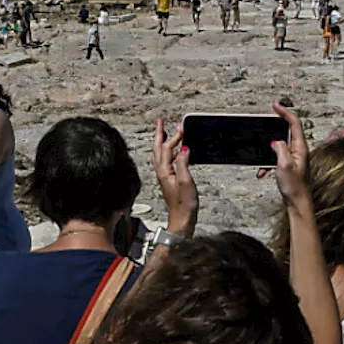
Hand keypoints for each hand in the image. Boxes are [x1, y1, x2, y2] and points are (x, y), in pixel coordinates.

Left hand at [152, 120, 196, 236]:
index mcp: (164, 171)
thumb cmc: (184, 205)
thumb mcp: (186, 182)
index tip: (180, 127)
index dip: (173, 137)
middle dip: (159, 134)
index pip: (166, 148)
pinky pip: (166, 161)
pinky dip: (169, 152)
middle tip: (161, 122)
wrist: (181, 221)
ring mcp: (164, 176)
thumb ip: (183, 163)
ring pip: (160, 154)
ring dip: (162, 141)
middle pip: (158, 149)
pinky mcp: (169, 180)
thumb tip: (184, 148)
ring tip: (165, 132)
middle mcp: (161, 172)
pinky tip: (176, 152)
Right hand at [270, 102, 309, 208]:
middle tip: (266, 122)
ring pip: (279, 146)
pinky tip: (263, 172)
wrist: (297, 202)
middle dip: (274, 129)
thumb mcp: (284, 164)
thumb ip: (280, 148)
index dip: (285, 112)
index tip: (276, 106)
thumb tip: (275, 141)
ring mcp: (294, 157)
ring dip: (268, 152)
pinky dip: (268, 163)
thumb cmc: (294, 186)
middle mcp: (299, 150)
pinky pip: (276, 157)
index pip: (294, 123)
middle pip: (287, 131)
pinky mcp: (289, 164)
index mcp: (300, 147)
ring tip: (264, 163)